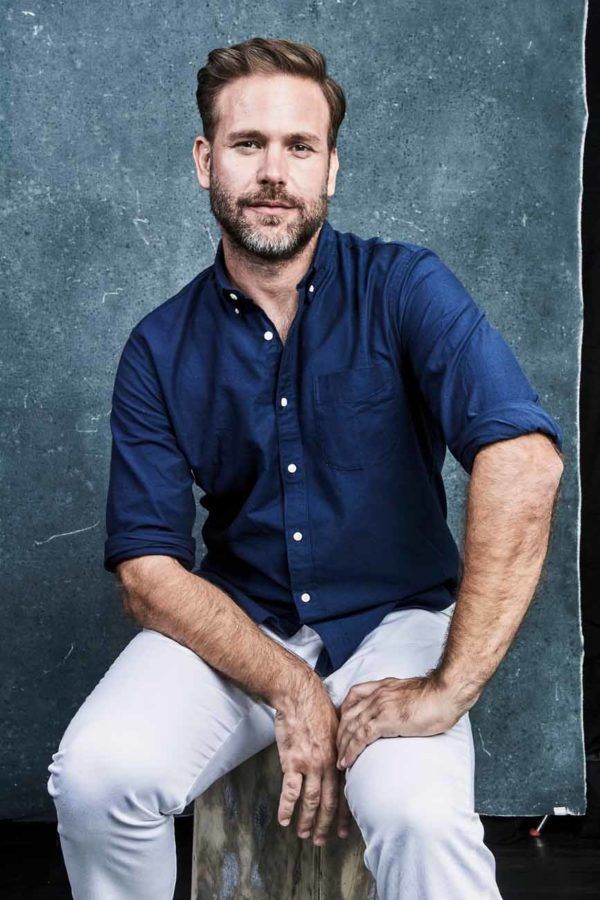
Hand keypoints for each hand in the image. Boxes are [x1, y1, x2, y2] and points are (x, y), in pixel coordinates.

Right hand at [274, 672, 352, 844]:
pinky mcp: (292, 762)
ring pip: (310, 800)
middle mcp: (327, 764)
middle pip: (328, 801)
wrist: (299, 695)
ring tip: (304, 834)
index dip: (343, 813)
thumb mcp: (338, 726)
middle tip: (322, 840)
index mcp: (339, 757)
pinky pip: (290, 791)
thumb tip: (344, 758)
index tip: (343, 831)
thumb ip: (341, 746)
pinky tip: (284, 819)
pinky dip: (287, 807)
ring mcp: (310, 764)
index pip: (344, 792)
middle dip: (325, 824)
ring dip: (307, 820)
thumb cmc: (318, 706)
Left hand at [336, 674, 460, 768]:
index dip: (345, 712)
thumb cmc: (437, 696)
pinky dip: (351, 751)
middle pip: (348, 714)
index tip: (343, 727)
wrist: (446, 694)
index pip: (354, 695)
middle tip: (338, 749)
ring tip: (340, 762)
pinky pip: (360, 737)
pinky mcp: (385, 720)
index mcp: (383, 686)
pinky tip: (347, 762)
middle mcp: (377, 694)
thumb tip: (402, 711)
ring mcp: (379, 706)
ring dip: (342, 746)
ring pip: (351, 727)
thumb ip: (401, 699)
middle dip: (340, 733)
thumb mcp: (412, 692)